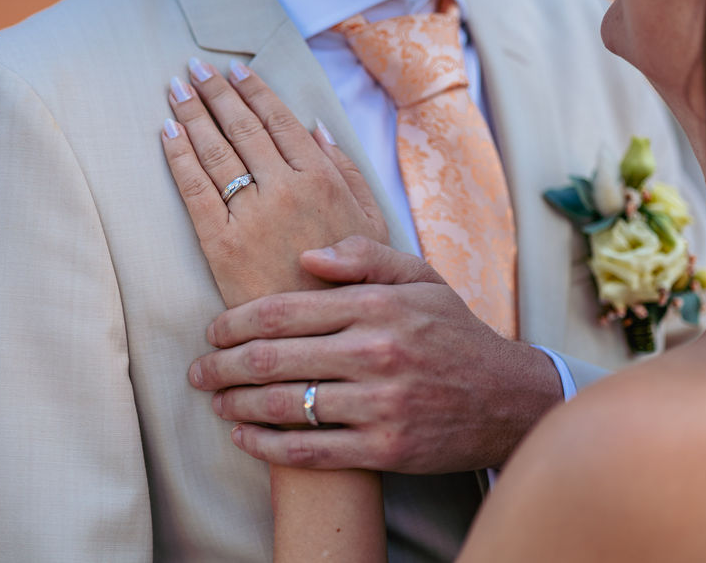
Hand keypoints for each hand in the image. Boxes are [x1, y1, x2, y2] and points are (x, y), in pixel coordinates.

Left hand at [162, 59, 386, 306]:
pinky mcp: (222, 245)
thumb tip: (318, 127)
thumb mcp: (373, 224)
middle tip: (194, 69)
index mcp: (324, 180)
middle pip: (243, 128)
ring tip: (175, 89)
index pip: (280, 121)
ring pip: (216, 151)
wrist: (324, 337)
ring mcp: (253, 216)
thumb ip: (348, 172)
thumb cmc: (352, 282)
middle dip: (216, 93)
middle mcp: (287, 189)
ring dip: (193, 114)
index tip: (235, 70)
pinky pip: (195, 190)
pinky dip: (179, 157)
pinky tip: (167, 133)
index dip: (254, 90)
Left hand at [190, 236, 564, 472]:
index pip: (282, 309)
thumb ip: (365, 257)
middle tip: (198, 370)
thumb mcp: (422, 278)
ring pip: (283, 405)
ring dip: (235, 404)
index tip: (212, 330)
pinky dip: (265, 445)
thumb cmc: (455, 332)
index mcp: (377, 305)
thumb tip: (306, 254)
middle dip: (220, 365)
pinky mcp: (384, 449)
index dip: (234, 321)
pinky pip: (308, 450)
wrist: (508, 399)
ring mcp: (380, 404)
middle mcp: (375, 352)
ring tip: (215, 401)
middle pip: (271, 358)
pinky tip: (243, 436)